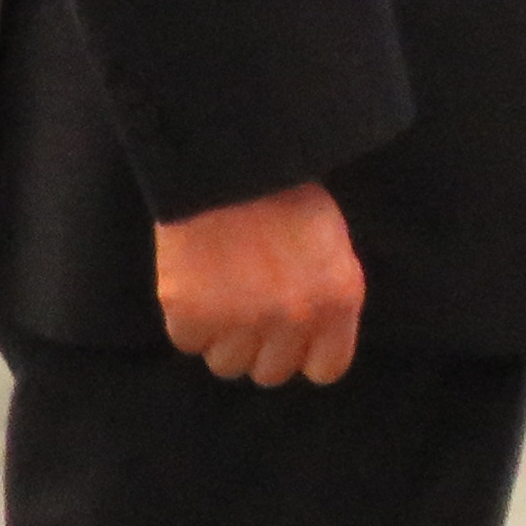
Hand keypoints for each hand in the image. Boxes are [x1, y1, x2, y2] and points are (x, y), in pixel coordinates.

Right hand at [153, 179, 361, 387]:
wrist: (228, 153)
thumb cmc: (284, 184)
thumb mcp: (329, 239)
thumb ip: (323, 291)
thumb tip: (307, 334)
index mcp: (338, 297)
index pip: (327, 368)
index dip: (304, 352)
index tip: (290, 334)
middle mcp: (294, 317)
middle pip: (271, 372)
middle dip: (259, 345)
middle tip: (248, 305)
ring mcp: (241, 320)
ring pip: (226, 364)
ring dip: (221, 336)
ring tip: (219, 289)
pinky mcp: (191, 314)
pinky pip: (187, 342)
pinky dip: (187, 319)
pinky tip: (194, 279)